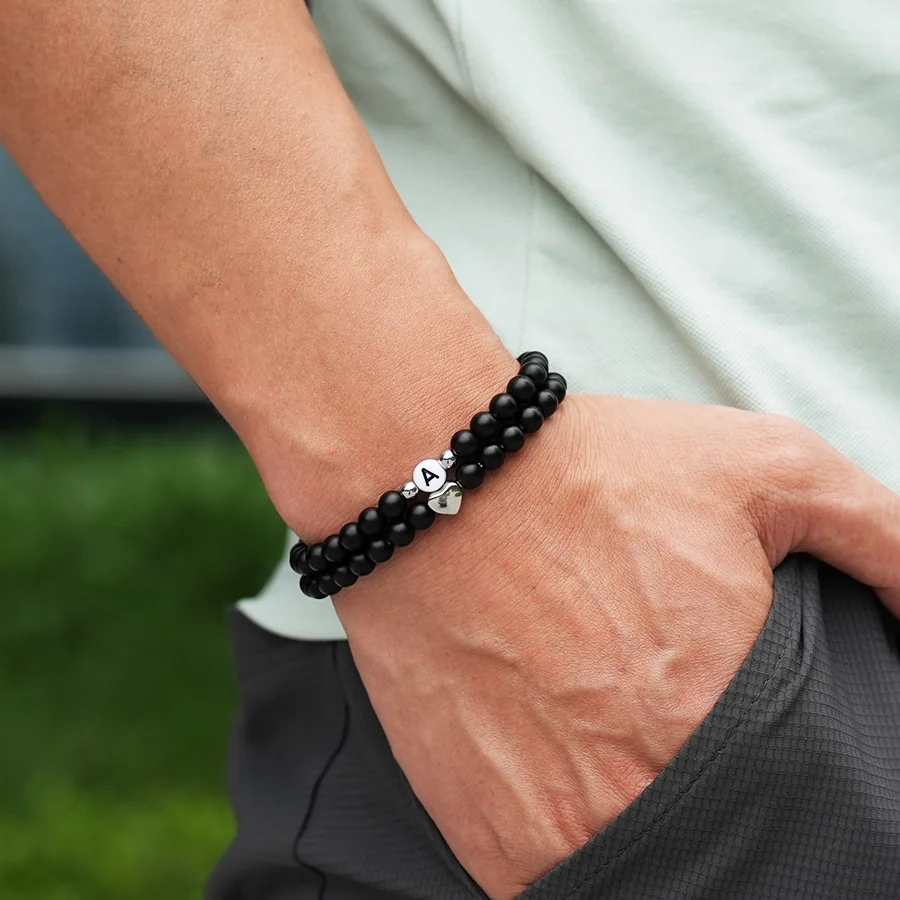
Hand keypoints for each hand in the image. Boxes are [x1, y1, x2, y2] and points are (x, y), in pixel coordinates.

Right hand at [332, 393, 899, 898]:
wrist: (431, 479)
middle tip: (674, 729)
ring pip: (642, 877)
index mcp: (720, 713)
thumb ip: (885, 541)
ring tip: (617, 744)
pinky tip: (567, 768)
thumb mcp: (766, 467)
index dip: (793, 784)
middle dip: (715, 794)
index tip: (760, 749)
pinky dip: (577, 845)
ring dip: (642, 823)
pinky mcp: (484, 837)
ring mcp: (552, 828)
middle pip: (727, 848)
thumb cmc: (592, 470)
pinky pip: (557, 888)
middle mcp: (637, 790)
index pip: (809, 813)